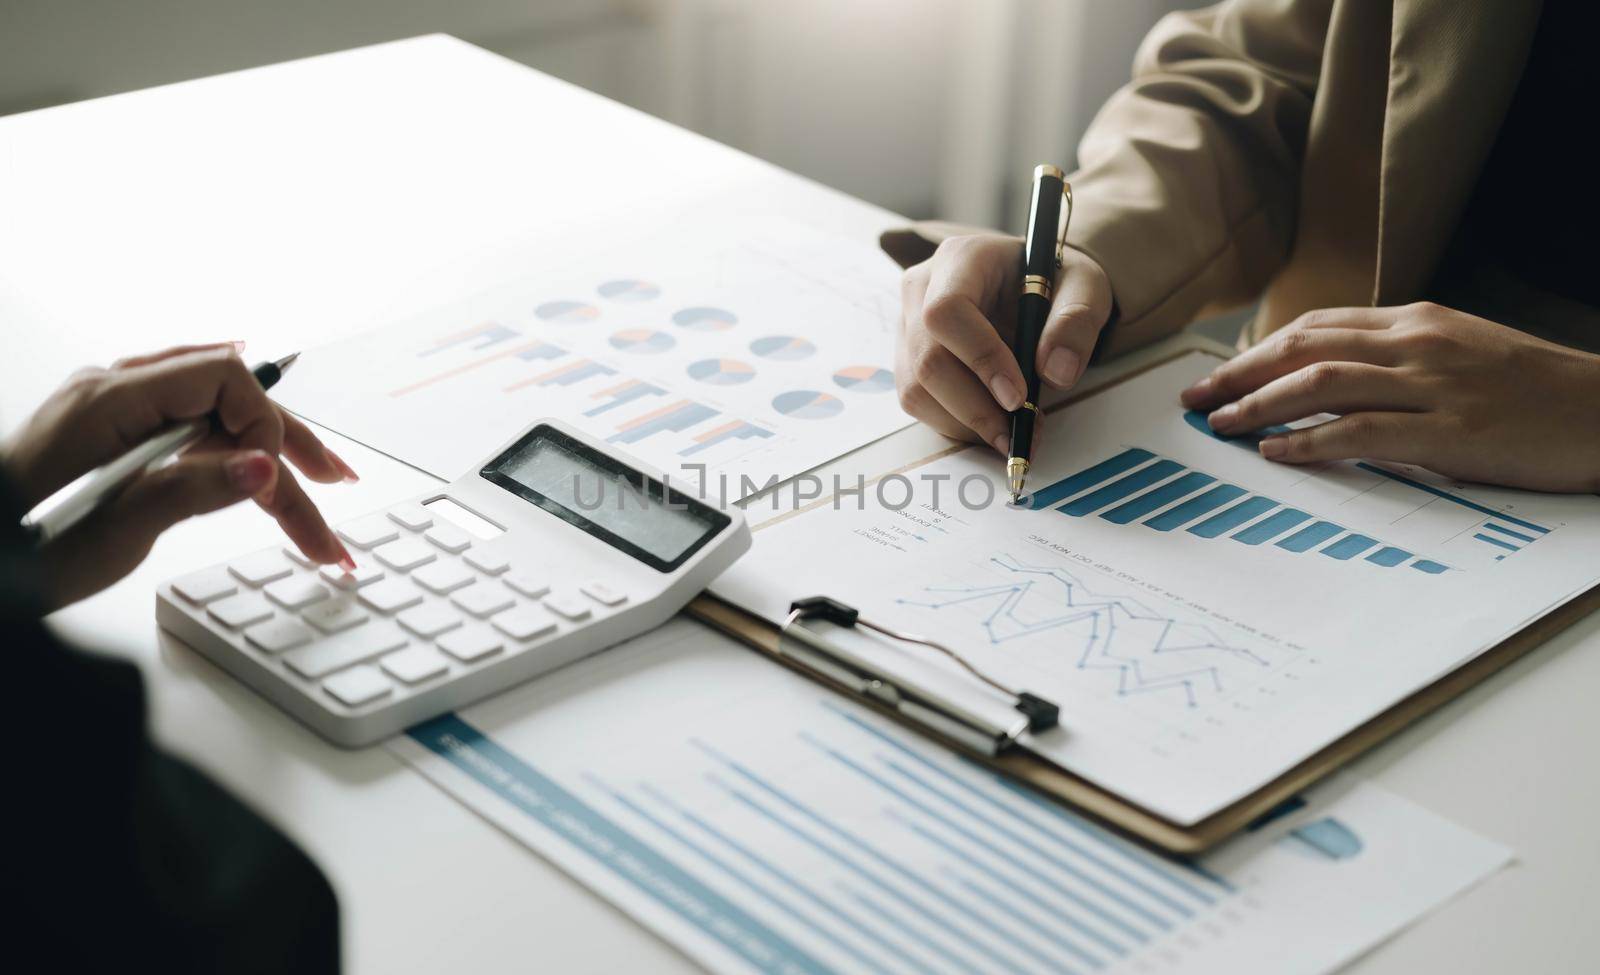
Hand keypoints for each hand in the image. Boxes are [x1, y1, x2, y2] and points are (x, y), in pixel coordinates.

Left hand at [4, 344, 359, 608]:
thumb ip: (189, 494)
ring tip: (314, 493)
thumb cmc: (17, 553)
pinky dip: (229, 451)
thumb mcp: (111, 537)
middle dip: (287, 443)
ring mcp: (109, 409)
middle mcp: (110, 392)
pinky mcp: (109, 432)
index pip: (221, 376)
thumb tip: (263, 467)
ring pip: (212, 413)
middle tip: (335, 485)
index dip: (263, 423)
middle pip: (226, 396)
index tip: (279, 483)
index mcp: (106, 403)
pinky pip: (185, 424)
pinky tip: (259, 467)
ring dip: (267, 451)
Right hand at [896, 234, 1113, 452]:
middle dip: (974, 407)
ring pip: (916, 389)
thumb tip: (1056, 372)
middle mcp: (922, 288)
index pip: (947, 311)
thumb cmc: (1054, 282)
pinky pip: (918, 401)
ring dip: (964, 423)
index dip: (979, 358)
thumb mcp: (1084, 287)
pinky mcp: (908, 357)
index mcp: (961, 258)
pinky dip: (955, 423)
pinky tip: (991, 422)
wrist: (1033, 285)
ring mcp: (908, 324)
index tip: (1017, 397)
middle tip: (1019, 431)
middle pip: (927, 359)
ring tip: (1011, 431)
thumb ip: (1076, 321)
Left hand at [1182, 302, 1599, 491]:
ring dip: (1258, 404)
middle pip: (1303, 346)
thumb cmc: (1535, 392)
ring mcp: (1434, 384)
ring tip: (1218, 425)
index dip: (1258, 349)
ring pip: (1320, 382)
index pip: (1317, 325)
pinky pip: (1359, 432)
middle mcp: (1418, 342)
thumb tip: (1332, 384)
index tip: (1218, 374)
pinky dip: (1307, 441)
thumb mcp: (1462, 355)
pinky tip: (1273, 454)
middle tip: (1194, 399)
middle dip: (1238, 372)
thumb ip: (1400, 361)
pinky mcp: (1450, 431)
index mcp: (1418, 320)